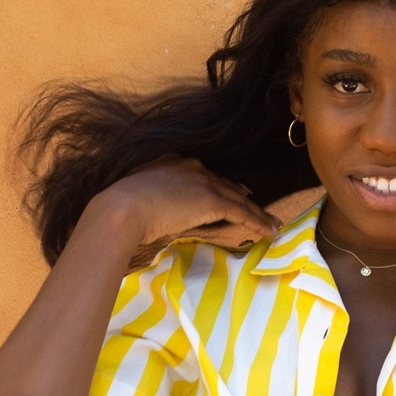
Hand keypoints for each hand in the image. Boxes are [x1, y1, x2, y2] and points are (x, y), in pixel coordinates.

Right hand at [83, 155, 281, 247]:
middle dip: (246, 200)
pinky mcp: (212, 200)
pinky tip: (268, 232)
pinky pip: (241, 212)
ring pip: (239, 200)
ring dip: (258, 214)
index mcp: (176, 163)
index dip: (225, 188)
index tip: (239, 195)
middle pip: (227, 186)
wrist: (122, 208)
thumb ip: (157, 200)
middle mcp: (193, 168)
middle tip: (262, 212)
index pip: (208, 178)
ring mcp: (204, 182)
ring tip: (273, 226)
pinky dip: (257, 222)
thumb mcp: (141, 197)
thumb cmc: (122, 208)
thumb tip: (163, 214)